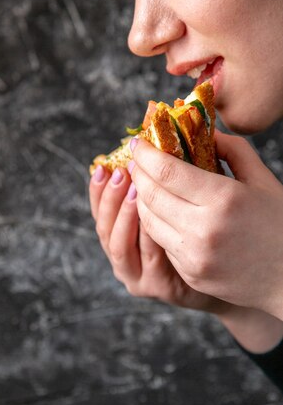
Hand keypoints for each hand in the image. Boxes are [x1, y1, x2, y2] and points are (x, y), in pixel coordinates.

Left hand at [89, 161, 282, 352]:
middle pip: (151, 195)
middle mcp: (204, 229)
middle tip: (136, 161)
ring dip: (140, 200)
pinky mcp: (190, 274)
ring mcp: (194, 256)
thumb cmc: (280, 225)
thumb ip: (233, 151)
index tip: (137, 143)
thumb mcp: (263, 181)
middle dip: (138, 174)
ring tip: (143, 184)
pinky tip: (159, 212)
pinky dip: (156, 224)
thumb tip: (203, 131)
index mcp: (224, 199)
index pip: (167, 172)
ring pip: (149, 222)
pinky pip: (162, 243)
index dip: (146, 155)